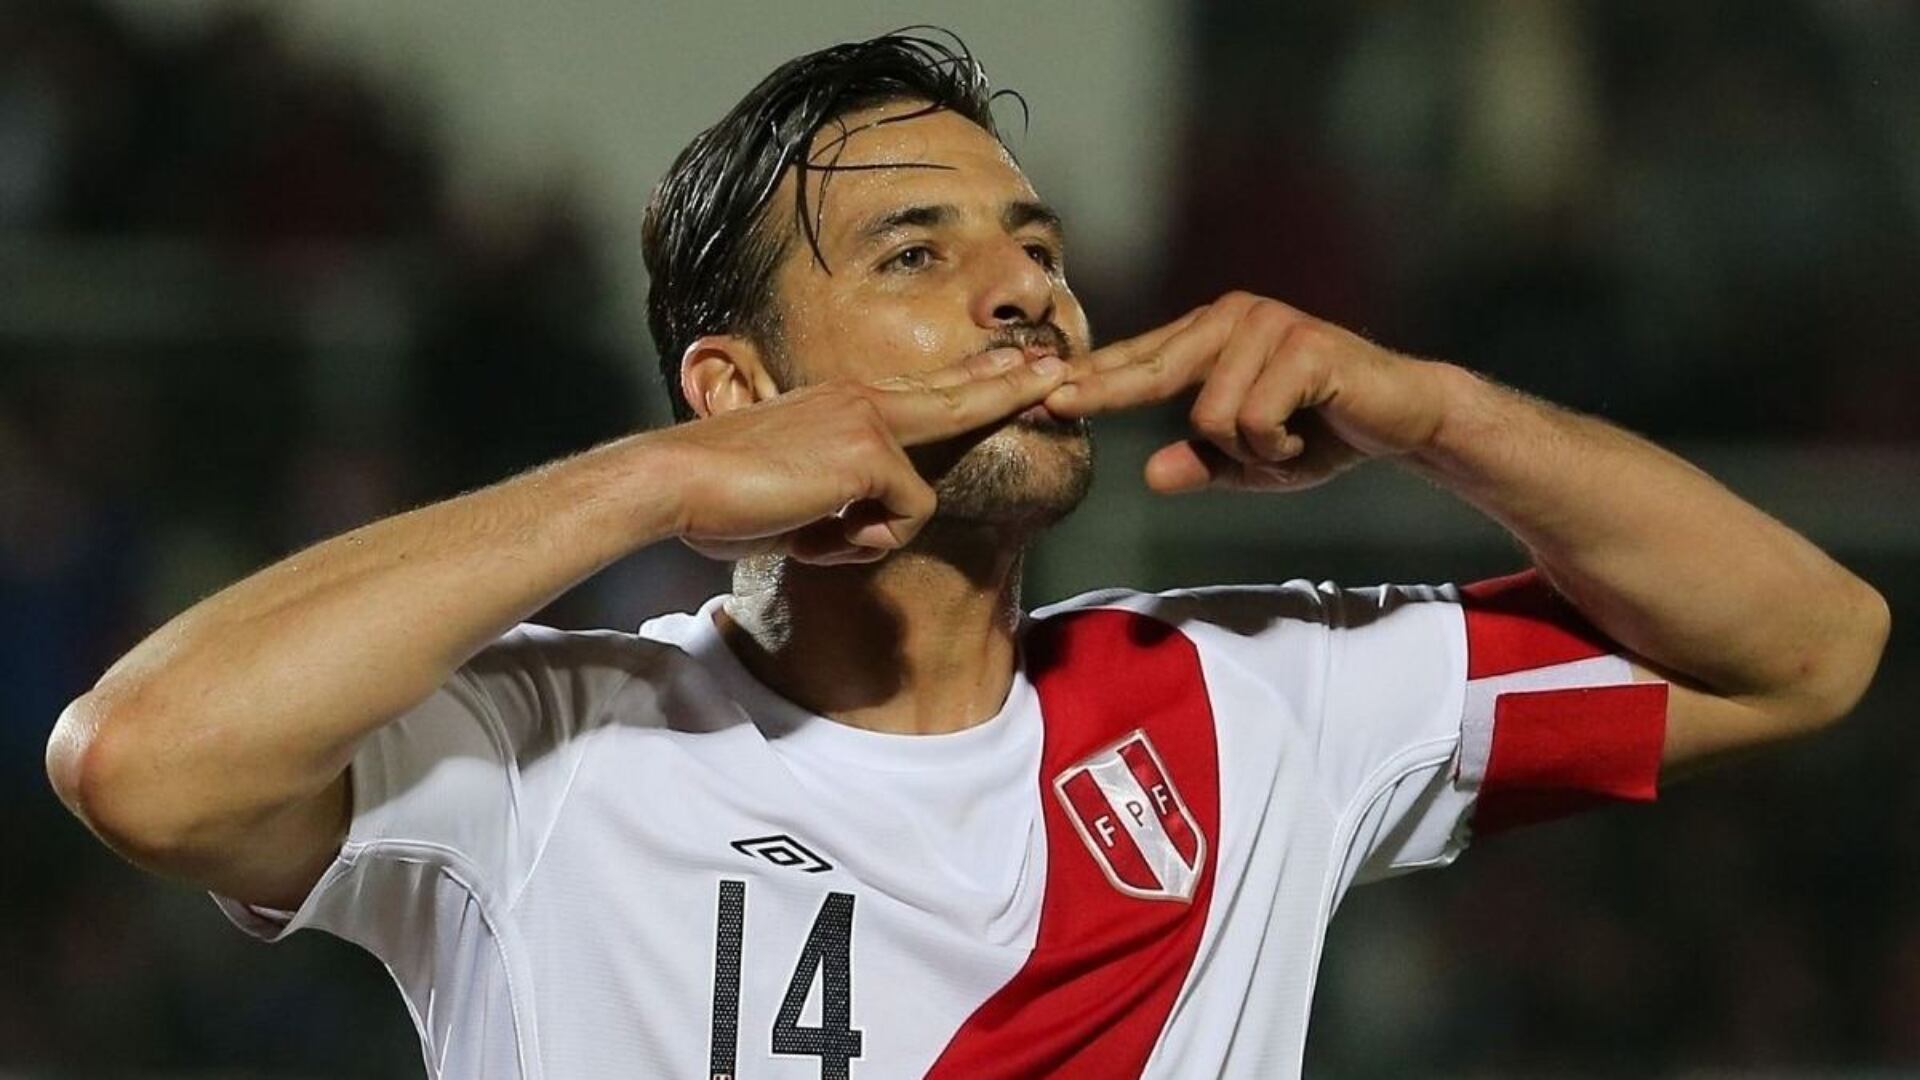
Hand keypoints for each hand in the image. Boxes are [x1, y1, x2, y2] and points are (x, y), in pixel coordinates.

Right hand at [658, 348, 1070, 563]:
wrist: (677, 481)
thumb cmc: (718, 497)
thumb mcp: (789, 493)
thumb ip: (833, 497)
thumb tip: (856, 523)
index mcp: (840, 403)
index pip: (922, 389)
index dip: (973, 380)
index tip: (1015, 366)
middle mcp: (860, 399)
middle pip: (957, 395)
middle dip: (1012, 386)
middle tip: (1059, 369)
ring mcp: (869, 421)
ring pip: (921, 489)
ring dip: (866, 534)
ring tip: (811, 532)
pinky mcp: (872, 453)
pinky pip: (905, 517)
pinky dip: (859, 543)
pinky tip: (814, 533)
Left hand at [1044, 292, 1453, 492]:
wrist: (1400, 418)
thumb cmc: (1322, 431)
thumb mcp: (1252, 460)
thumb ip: (1203, 463)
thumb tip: (1151, 475)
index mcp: (1215, 333)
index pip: (1141, 359)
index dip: (1093, 380)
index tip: (1044, 393)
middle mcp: (1235, 316)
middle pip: (1152, 370)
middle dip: (1108, 395)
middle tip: (1057, 405)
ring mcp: (1268, 326)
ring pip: (1211, 414)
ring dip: (1249, 450)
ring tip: (1285, 442)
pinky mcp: (1302, 346)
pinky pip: (1253, 420)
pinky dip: (1276, 448)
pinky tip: (1305, 436)